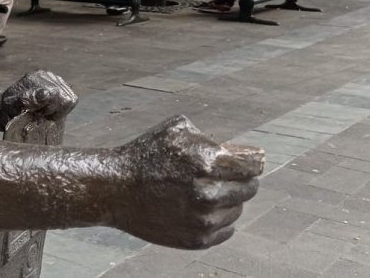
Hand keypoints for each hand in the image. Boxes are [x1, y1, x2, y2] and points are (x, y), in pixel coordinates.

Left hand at [1, 70, 77, 121]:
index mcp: (35, 77)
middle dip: (53, 111)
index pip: (56, 95)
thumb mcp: (14, 106)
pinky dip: (62, 109)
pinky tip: (50, 110)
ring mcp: (56, 78)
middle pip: (66, 99)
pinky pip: (72, 100)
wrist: (9, 106)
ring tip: (44, 112)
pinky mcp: (62, 86)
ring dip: (58, 110)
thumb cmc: (10, 108)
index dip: (49, 110)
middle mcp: (47, 75)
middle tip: (39, 114)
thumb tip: (47, 93)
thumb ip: (30, 99)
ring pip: (71, 99)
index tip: (36, 114)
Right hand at [110, 116, 262, 248]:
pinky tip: (201, 209)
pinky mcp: (197, 239)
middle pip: (250, 188)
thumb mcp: (177, 131)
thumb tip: (241, 153)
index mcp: (207, 162)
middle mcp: (208, 193)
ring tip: (203, 191)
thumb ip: (213, 139)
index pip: (253, 165)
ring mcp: (203, 220)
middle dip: (240, 179)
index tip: (248, 160)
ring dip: (228, 200)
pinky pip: (227, 230)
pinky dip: (219, 219)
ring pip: (238, 209)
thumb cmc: (146, 155)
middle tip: (222, 175)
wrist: (115, 189)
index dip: (251, 160)